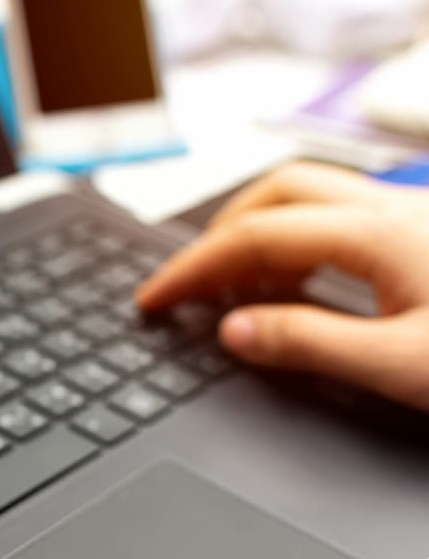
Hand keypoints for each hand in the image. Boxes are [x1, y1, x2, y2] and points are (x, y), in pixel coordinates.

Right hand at [136, 162, 428, 410]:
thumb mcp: (403, 366)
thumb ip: (311, 345)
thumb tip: (235, 332)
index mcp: (380, 233)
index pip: (255, 236)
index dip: (194, 267)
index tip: (156, 296)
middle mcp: (395, 208)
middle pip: (277, 192)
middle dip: (221, 234)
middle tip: (191, 283)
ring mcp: (416, 213)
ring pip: (312, 197)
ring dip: (260, 233)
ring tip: (236, 286)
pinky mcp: (428, 231)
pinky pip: (343, 216)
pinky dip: (299, 242)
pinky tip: (298, 283)